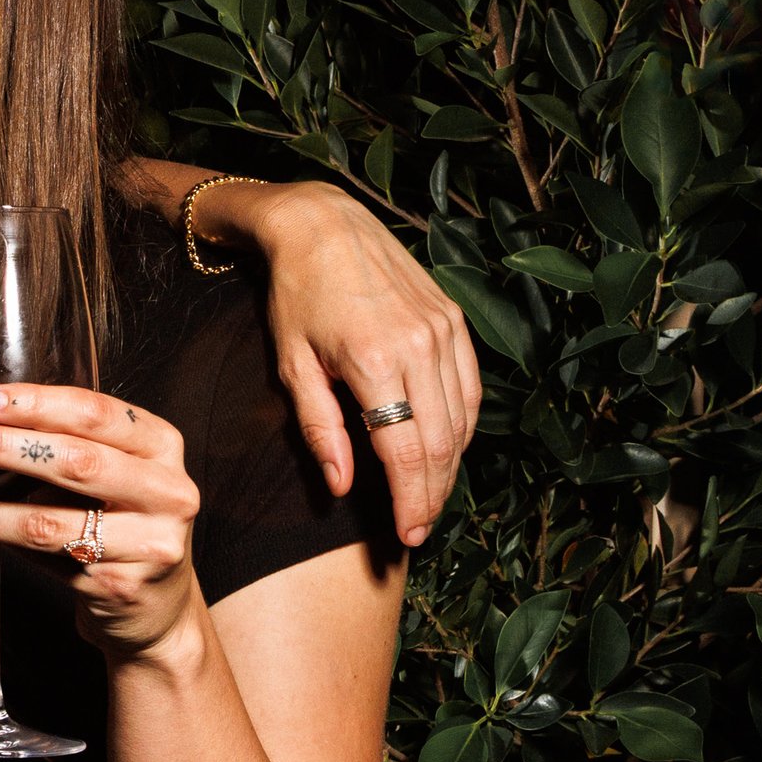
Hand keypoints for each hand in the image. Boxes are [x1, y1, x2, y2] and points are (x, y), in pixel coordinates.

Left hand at [0, 375, 201, 658]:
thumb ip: (22, 418)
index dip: (35, 402)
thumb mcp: (86, 459)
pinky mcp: (119, 585)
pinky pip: (43, 558)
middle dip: (2, 446)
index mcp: (158, 444)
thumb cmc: (115, 517)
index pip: (94, 412)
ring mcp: (148, 542)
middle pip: (76, 459)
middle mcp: (165, 490)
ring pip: (51, 519)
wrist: (153, 602)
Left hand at [220, 180, 479, 546]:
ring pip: (462, 420)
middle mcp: (419, 346)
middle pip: (440, 443)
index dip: (410, 501)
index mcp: (374, 361)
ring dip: (449, 467)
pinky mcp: (455, 320)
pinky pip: (470, 388)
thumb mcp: (292, 365)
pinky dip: (463, 426)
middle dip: (432, 495)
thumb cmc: (296, 296)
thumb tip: (342, 487)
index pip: (404, 452)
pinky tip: (445, 450)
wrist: (323, 225)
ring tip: (429, 498)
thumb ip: (319, 429)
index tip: (407, 535)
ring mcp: (444, 331)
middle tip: (419, 530)